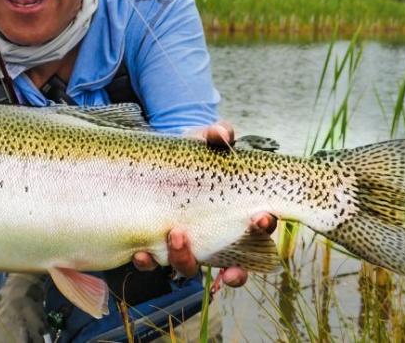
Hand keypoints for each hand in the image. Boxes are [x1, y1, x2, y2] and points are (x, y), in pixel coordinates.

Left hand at [131, 120, 278, 287]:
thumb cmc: (192, 152)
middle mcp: (215, 239)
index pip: (260, 229)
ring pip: (192, 268)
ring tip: (175, 235)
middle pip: (235, 266)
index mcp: (236, 213)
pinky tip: (140, 254)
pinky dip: (148, 262)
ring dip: (186, 260)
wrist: (157, 159)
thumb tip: (221, 133)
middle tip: (227, 259)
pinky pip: (154, 263)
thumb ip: (216, 134)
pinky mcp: (157, 247)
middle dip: (235, 270)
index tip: (260, 217)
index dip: (264, 227)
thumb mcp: (203, 141)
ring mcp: (187, 247)